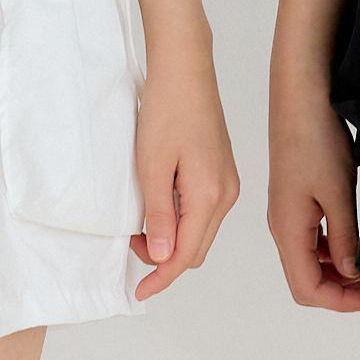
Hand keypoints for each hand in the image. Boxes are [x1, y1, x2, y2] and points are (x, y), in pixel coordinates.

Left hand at [129, 46, 241, 299]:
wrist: (185, 69)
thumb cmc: (167, 110)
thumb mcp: (152, 167)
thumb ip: (160, 216)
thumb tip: (164, 257)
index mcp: (210, 195)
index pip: (186, 254)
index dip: (162, 277)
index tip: (139, 290)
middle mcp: (226, 193)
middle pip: (198, 248)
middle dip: (166, 259)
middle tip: (132, 248)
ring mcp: (228, 182)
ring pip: (201, 230)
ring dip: (174, 240)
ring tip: (141, 227)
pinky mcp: (222, 171)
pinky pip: (204, 210)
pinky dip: (182, 220)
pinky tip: (160, 207)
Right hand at [266, 82, 359, 312]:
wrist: (300, 96)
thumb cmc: (316, 138)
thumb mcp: (338, 193)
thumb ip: (344, 239)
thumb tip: (351, 275)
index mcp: (287, 228)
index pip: (306, 289)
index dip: (339, 302)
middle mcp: (282, 225)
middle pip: (305, 279)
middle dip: (340, 291)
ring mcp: (286, 211)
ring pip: (307, 259)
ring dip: (336, 272)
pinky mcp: (294, 198)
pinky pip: (309, 238)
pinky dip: (330, 251)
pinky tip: (353, 243)